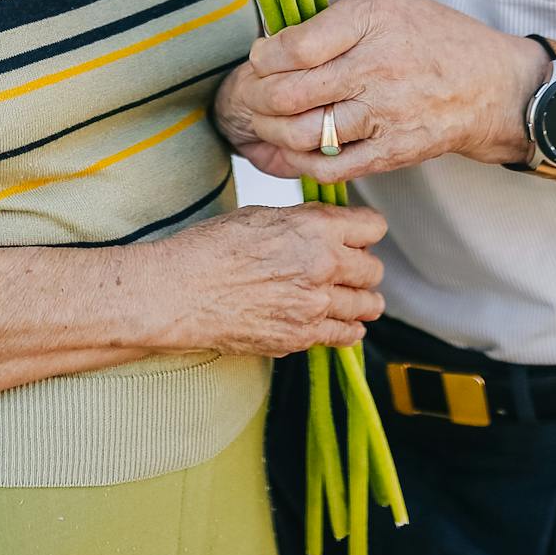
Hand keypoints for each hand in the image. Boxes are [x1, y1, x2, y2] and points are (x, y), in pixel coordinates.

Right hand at [145, 202, 387, 355]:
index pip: (373, 226)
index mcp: (315, 229)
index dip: (365, 229)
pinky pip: (346, 336)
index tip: (359, 234)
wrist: (181, 293)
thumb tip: (326, 226)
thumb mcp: (261, 216)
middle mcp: (324, 267)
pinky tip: (337, 321)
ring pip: (368, 305)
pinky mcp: (303, 338)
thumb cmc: (211, 249)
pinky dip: (347, 328)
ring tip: (350, 297)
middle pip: (374, 269)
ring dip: (361, 300)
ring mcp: (316, 307)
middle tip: (348, 267)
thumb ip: (303, 222)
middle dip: (363, 266)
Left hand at [213, 0, 543, 182]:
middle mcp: (376, 68)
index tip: (259, 57)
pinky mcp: (390, 152)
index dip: (264, 56)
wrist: (491, 86)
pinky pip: (331, 166)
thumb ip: (332, 20)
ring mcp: (384, 114)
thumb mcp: (385, 3)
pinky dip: (300, 161)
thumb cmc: (432, 36)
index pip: (295, 46)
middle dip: (255, 97)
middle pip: (291, 93)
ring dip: (271, 131)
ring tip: (263, 122)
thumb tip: (274, 45)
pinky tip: (290, 149)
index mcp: (372, 21)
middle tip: (248, 95)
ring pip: (305, 133)